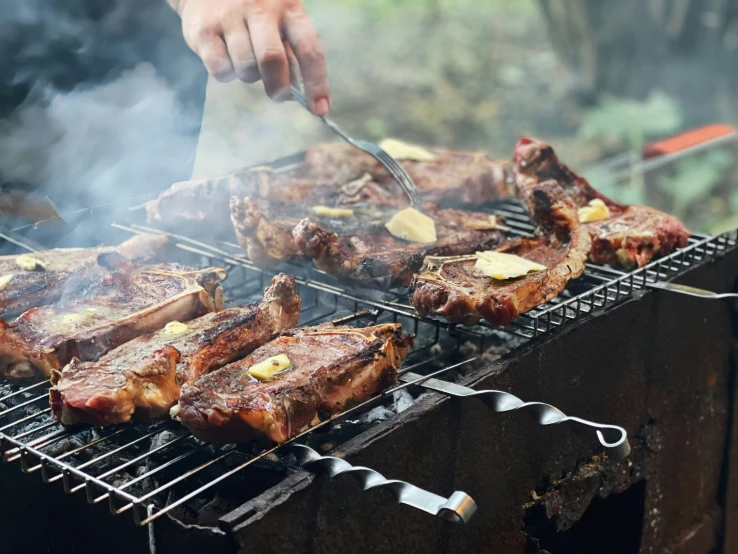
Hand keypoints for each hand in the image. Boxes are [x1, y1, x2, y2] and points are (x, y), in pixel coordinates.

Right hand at [169, 0, 329, 114]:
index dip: (317, 82)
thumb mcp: (279, 25)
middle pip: (272, 59)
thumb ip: (291, 57)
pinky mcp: (204, 30)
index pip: (309, 48)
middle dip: (278, 87)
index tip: (320, 109)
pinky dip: (226, 74)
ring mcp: (230, 16)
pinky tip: (225, 58)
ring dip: (249, 76)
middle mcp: (260, 8)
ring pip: (246, 68)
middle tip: (278, 94)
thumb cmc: (254, 13)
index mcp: (289, 7)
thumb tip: (301, 96)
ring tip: (245, 61)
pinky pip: (220, 70)